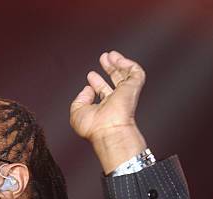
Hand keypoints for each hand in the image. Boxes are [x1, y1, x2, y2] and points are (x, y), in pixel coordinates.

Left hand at [70, 50, 147, 173]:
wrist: (107, 129)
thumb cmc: (92, 127)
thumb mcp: (77, 112)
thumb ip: (80, 99)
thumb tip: (88, 89)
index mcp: (105, 108)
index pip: (103, 92)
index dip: (97, 83)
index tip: (91, 75)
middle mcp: (116, 101)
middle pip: (115, 81)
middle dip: (109, 69)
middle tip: (104, 58)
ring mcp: (126, 94)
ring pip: (126, 75)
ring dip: (119, 63)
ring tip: (110, 54)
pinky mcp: (133, 87)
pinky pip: (135, 72)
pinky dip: (128, 63)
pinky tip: (118, 59)